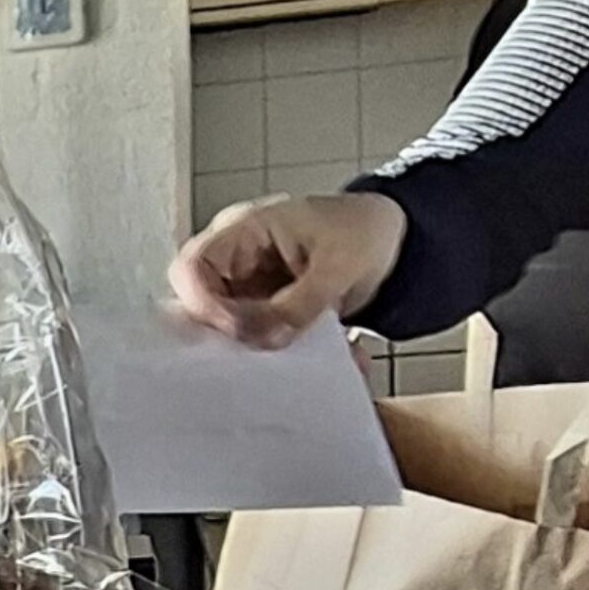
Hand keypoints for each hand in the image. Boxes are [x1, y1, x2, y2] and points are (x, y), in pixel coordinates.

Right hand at [169, 192, 407, 347]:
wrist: (396, 241)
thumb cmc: (364, 231)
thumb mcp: (337, 266)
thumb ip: (298, 305)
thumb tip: (261, 340)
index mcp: (243, 229)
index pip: (192, 266)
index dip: (202, 303)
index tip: (235, 331)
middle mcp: (235, 257)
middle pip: (199, 302)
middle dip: (226, 334)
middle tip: (261, 355)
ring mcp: (248, 284)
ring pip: (224, 326)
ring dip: (253, 348)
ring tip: (293, 358)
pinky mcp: (264, 308)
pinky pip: (254, 335)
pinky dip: (275, 351)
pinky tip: (307, 360)